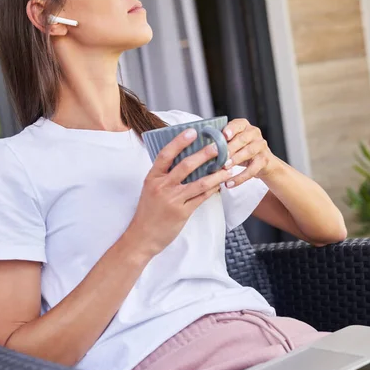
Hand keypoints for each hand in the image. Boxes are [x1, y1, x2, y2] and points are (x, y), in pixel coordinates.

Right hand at [129, 129, 234, 257]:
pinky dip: (212, 189)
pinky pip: (201, 198)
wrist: (142, 237)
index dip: (179, 142)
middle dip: (204, 155)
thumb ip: (163, 175)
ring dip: (216, 174)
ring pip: (199, 183)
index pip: (165, 154)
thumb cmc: (148, 211)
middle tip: (218, 146)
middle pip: (186, 166)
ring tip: (227, 166)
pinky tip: (220, 184)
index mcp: (152, 177)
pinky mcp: (182, 213)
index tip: (192, 132)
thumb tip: (183, 159)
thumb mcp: (150, 189)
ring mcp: (172, 200)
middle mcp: (162, 187)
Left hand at [221, 118, 278, 187]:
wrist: (262, 163)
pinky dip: (240, 178)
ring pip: (248, 152)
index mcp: (244, 126)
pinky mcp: (264, 160)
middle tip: (219, 156)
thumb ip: (221, 142)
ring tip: (224, 167)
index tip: (224, 135)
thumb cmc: (241, 151)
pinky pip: (252, 169)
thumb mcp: (232, 143)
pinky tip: (229, 184)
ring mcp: (261, 146)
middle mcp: (254, 133)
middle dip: (230, 148)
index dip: (231, 129)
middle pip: (242, 139)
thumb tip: (202, 148)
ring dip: (235, 160)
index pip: (238, 124)